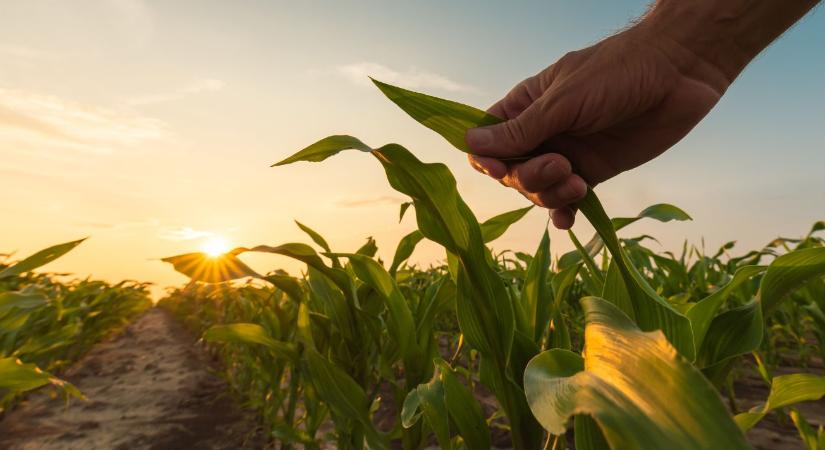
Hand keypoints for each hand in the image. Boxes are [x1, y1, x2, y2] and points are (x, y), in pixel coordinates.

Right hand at [466, 25, 729, 228]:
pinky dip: (563, 212)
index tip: (498, 168)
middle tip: (560, 165)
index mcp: (526, 106)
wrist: (680, 73)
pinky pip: (567, 200)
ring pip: (537, 189)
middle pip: (511, 171)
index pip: (488, 139)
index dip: (487, 159)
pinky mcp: (594, 172)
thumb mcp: (564, 101)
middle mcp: (542, 133)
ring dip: (549, 194)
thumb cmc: (618, 72)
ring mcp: (567, 154)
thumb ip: (522, 130)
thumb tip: (470, 145)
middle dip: (528, 177)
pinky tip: (568, 219)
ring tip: (578, 183)